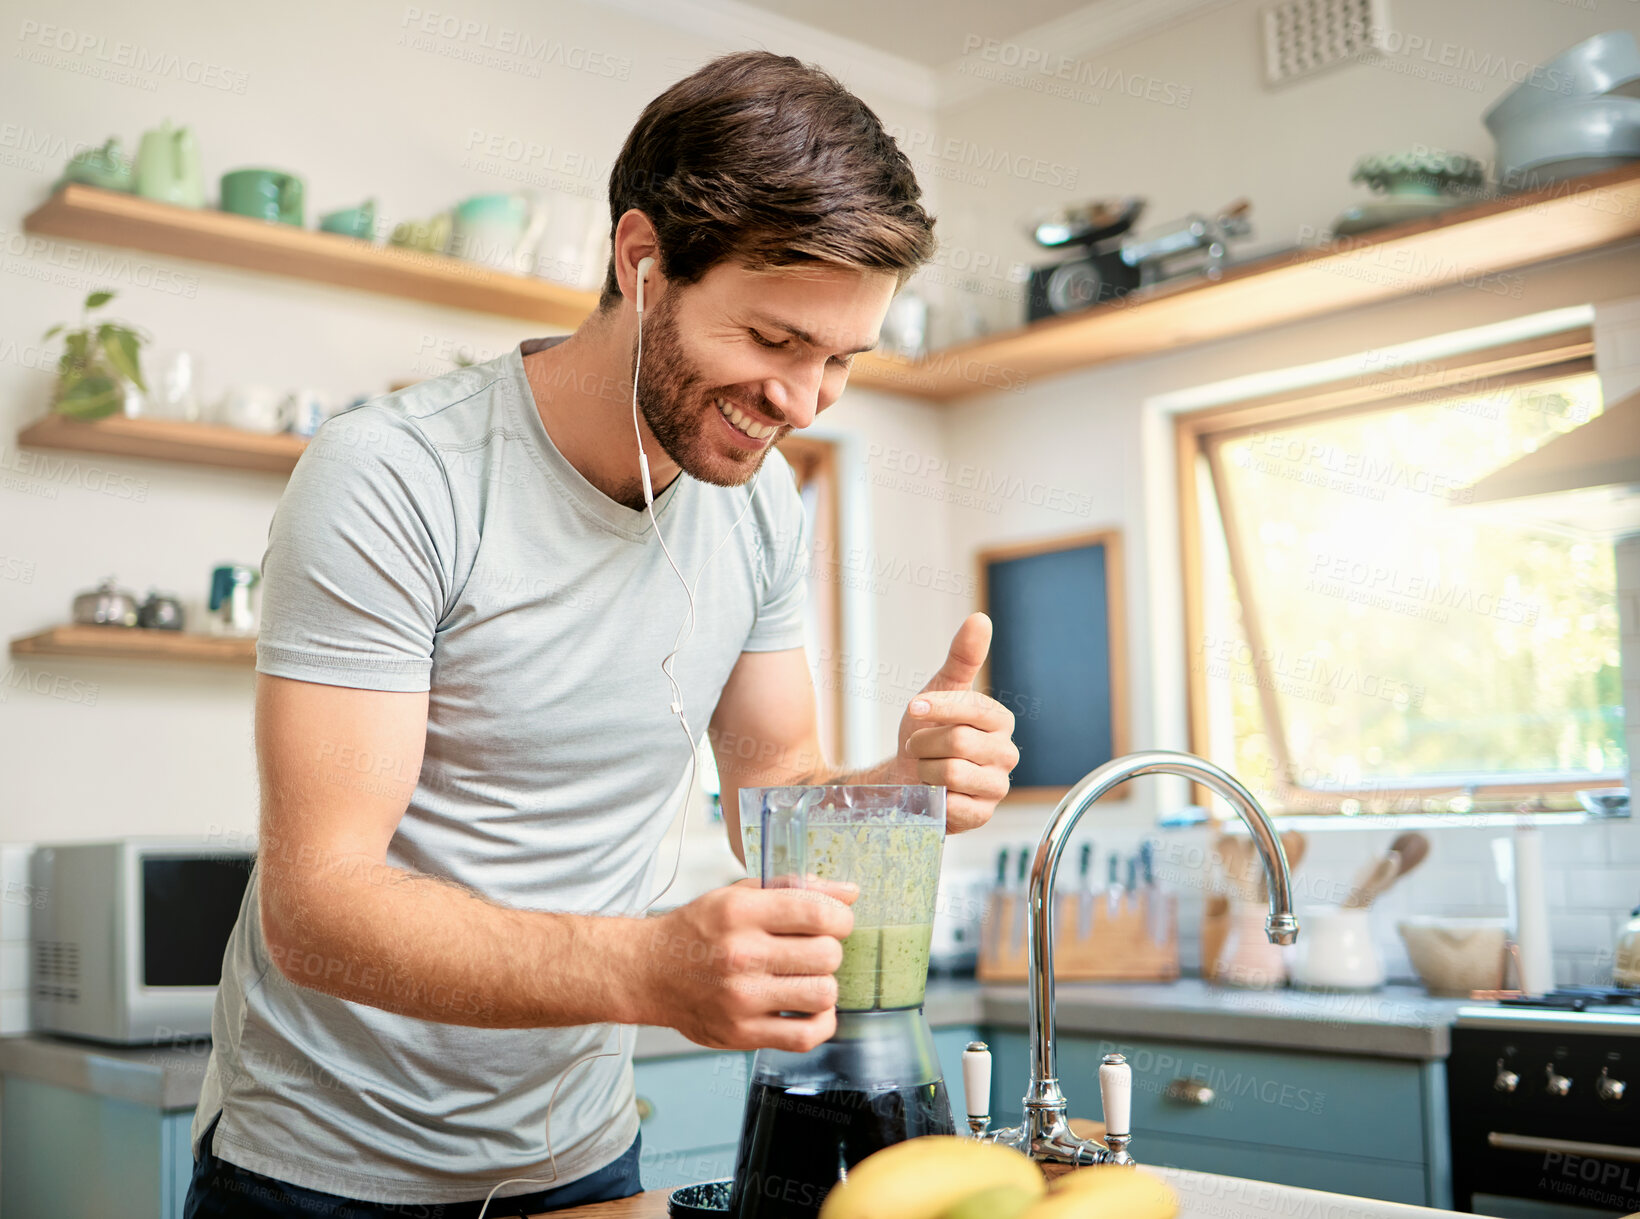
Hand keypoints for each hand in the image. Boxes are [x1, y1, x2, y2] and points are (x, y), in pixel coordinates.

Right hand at [635, 879, 854, 1051]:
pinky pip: (806, 1036)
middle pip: (827, 955)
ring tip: (805, 979)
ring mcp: (741, 998)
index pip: (818, 913)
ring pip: (823, 994)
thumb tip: (849, 893)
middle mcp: (740, 954)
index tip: (835, 921)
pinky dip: (820, 1023)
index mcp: (740, 912)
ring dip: (823, 985)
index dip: (840, 917)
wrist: (649, 972)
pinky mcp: (741, 1033)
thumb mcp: (738, 894)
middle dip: (829, 950)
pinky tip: (807, 1009)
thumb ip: (794, 889)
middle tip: (812, 951)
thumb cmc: (697, 932)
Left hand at [895, 612, 1018, 832]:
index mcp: (1000, 720)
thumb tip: (980, 619)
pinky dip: (932, 797)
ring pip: (952, 773)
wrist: (905, 776)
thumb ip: (962, 657)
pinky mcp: (983, 815)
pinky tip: (934, 793)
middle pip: (958, 742)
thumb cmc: (925, 732)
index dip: (936, 709)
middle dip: (925, 743)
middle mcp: (1006, 753)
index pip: (971, 709)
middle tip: (918, 747)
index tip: (914, 710)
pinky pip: (953, 803)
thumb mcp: (939, 690)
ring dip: (925, 770)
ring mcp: (997, 786)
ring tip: (925, 769)